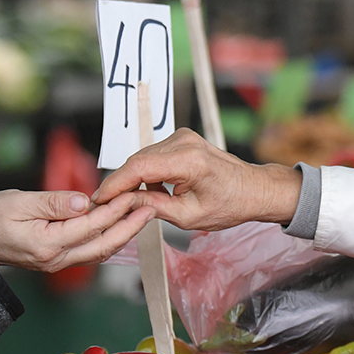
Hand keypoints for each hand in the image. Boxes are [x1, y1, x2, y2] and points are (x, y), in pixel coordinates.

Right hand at [0, 190, 154, 273]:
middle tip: (150, 207)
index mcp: (47, 243)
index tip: (131, 194)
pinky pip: (92, 251)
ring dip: (124, 233)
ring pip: (101, 250)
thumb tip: (83, 201)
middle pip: (104, 245)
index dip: (114, 210)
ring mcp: (60, 262)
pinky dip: (110, 238)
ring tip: (142, 214)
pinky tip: (121, 225)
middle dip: (130, 226)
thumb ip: (52, 202)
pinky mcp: (60, 259)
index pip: (90, 226)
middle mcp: (57, 258)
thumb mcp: (18, 202)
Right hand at [92, 128, 300, 231]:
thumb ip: (154, 207)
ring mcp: (183, 137)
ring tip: (131, 203)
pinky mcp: (182, 139)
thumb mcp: (189, 216)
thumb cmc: (230, 204)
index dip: (115, 184)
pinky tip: (152, 191)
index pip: (138, 168)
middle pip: (137, 161)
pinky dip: (147, 173)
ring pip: (143, 158)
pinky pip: (153, 155)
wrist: (254, 189)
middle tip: (106, 206)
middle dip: (120, 184)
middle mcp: (184, 142)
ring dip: (134, 179)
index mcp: (189, 160)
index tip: (99, 199)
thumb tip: (124, 203)